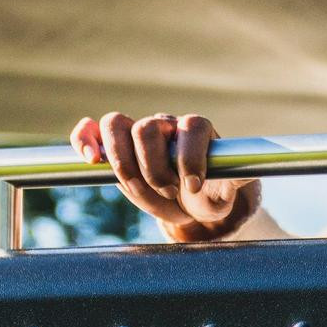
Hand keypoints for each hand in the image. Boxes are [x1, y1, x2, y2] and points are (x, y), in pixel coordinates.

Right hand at [71, 112, 261, 241]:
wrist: (193, 201)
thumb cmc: (211, 192)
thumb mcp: (229, 190)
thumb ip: (235, 178)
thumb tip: (241, 173)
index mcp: (197, 130)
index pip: (192, 126)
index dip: (190, 158)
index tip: (192, 188)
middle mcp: (166, 124)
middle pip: (146, 129)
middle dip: (154, 171)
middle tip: (170, 195)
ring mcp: (138, 132)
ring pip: (117, 128)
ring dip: (125, 168)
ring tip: (142, 193)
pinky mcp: (116, 145)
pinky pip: (92, 129)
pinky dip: (84, 137)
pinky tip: (89, 159)